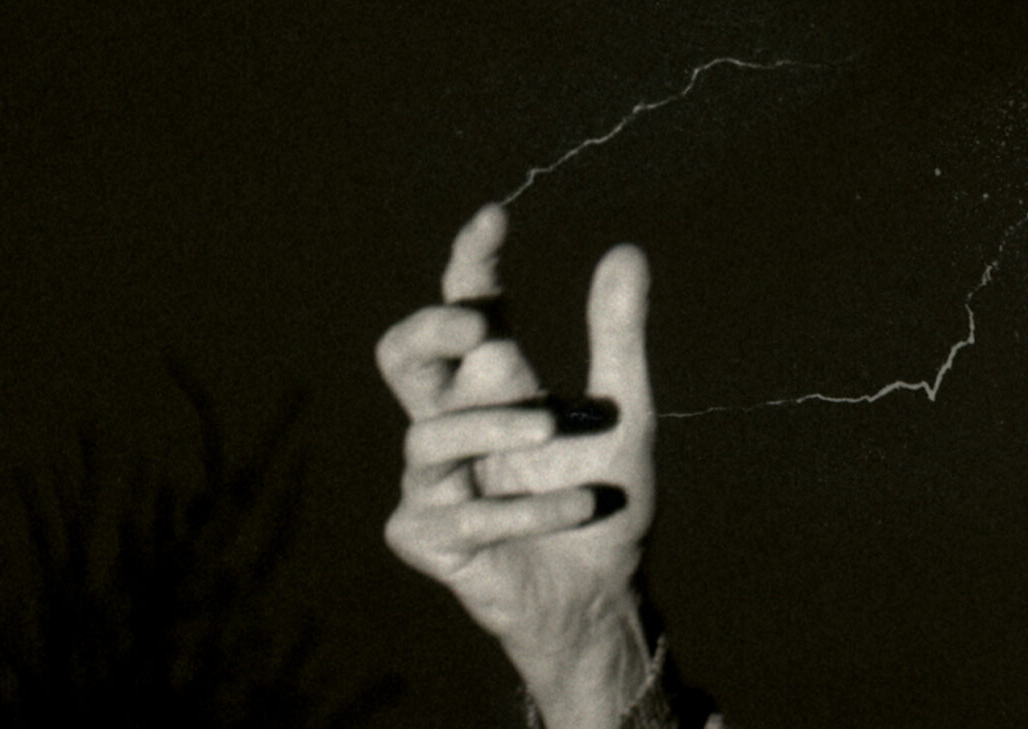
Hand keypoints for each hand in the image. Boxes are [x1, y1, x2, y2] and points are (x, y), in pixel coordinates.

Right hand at [378, 204, 654, 726]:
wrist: (604, 594)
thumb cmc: (604, 501)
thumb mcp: (624, 415)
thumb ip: (618, 338)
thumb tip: (626, 249)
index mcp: (495, 385)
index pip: (467, 308)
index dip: (470, 261)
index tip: (494, 218)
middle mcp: (456, 423)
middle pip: (401, 356)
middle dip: (429, 330)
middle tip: (481, 326)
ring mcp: (434, 481)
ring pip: (428, 434)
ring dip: (496, 429)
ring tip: (555, 429)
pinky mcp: (427, 537)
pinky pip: (458, 514)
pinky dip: (527, 509)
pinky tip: (580, 506)